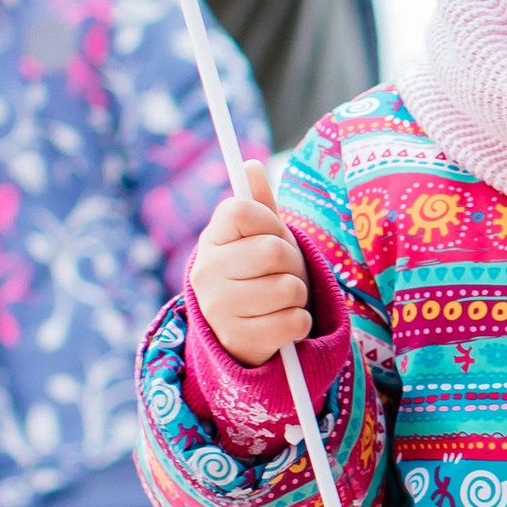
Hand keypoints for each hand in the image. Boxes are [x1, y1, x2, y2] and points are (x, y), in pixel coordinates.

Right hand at [188, 160, 310, 367]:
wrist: (246, 331)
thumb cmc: (260, 273)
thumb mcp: (261, 237)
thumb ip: (259, 203)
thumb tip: (251, 165)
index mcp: (210, 240)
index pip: (243, 211)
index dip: (270, 222)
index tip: (269, 236)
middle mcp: (205, 273)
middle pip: (274, 251)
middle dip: (293, 262)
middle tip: (282, 273)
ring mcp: (219, 309)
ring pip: (289, 288)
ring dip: (298, 294)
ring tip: (281, 299)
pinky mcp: (240, 340)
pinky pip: (296, 321)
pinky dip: (300, 323)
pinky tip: (281, 323)